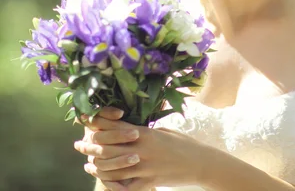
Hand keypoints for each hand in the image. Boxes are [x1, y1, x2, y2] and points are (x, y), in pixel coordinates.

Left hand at [74, 110, 209, 190]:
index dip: (98, 123)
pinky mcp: (148, 182)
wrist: (201, 163)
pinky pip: (124, 187)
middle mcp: (141, 149)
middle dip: (89, 145)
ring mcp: (144, 167)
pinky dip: (112, 186)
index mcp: (145, 133)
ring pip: (109, 168)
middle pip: (106, 147)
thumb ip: (145, 131)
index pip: (114, 126)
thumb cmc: (184, 144)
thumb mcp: (164, 132)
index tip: (88, 122)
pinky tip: (105, 182)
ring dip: (96, 167)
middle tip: (80, 145)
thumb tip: (129, 128)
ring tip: (89, 165)